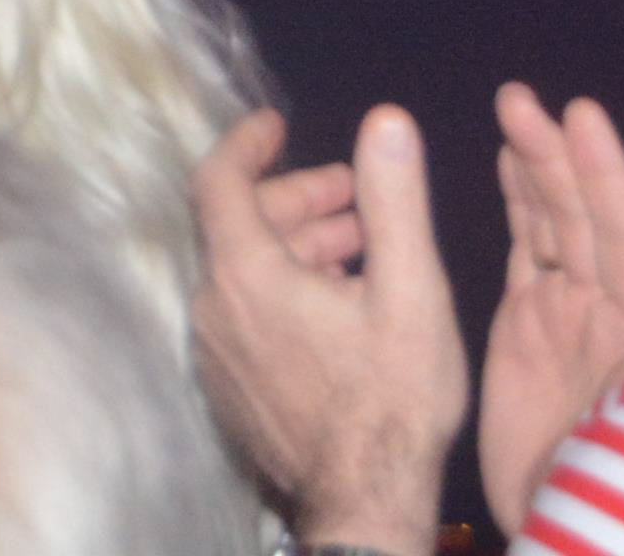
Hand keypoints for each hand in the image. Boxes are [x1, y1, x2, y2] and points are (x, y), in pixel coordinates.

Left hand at [187, 104, 468, 549]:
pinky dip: (286, 290)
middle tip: (360, 196)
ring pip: (247, 271)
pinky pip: (247, 314)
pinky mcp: (228, 387)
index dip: (248, 142)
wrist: (365, 504)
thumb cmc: (392, 399)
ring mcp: (215, 352)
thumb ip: (394, 199)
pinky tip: (341, 302)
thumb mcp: (410, 290)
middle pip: (241, 226)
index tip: (279, 123)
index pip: (219, 179)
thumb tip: (387, 120)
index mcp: (244, 274)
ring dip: (299, 246)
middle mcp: (213, 307)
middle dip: (300, 199)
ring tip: (364, 246)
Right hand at [479, 84, 623, 524]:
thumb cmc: (610, 487)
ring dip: (539, 168)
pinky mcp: (529, 327)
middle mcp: (609, 314)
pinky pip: (528, 250)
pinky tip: (509, 165)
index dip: (606, 180)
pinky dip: (520, 206)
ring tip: (515, 110)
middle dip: (559, 159)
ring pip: (556, 227)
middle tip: (521, 99)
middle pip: (586, 222)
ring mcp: (569, 317)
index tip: (582, 117)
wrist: (572, 532)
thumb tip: (619, 339)